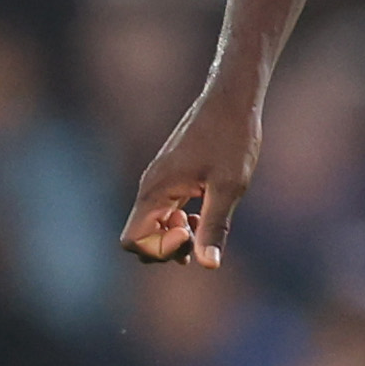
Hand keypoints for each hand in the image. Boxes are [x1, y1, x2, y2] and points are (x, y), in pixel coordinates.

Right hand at [122, 89, 259, 267]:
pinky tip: (204, 215)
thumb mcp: (228, 187)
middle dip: (167, 247)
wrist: (232, 100)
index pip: (133, 240)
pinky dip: (181, 222)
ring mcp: (160, 182)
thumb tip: (208, 265)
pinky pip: (165, 211)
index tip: (190, 233)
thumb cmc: (232, 138)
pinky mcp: (172, 177)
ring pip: (154, 225)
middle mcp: (151, 188)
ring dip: (176, 236)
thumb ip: (214, 226)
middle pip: (141, 237)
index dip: (160, 249)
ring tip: (204, 226)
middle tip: (199, 237)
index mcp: (155, 190)